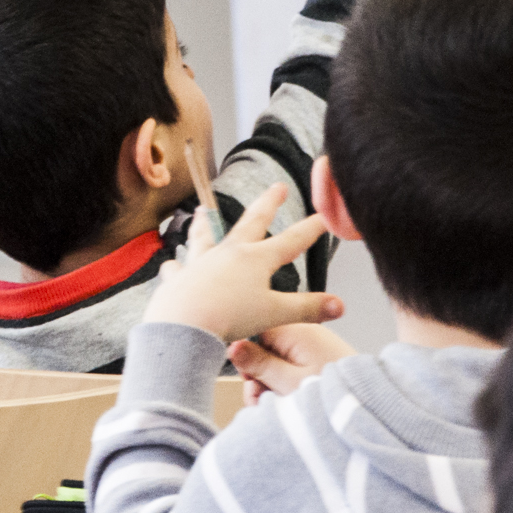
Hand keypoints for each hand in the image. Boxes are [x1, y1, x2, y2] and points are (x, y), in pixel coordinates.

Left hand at [142, 184, 340, 343]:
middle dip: (267, 204)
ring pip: (206, 236)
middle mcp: (228, 254)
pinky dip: (178, 266)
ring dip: (207, 222)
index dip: (310, 229)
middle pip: (251, 222)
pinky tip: (173, 264)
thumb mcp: (275, 313)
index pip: (291, 241)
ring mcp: (202, 263)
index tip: (323, 216)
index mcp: (255, 260)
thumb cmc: (228, 317)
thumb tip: (339, 306)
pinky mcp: (180, 279)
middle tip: (277, 188)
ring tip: (204, 210)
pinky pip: (179, 268)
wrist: (183, 324)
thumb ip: (307, 308)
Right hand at [230, 322, 353, 402]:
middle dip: (259, 378)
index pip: (255, 330)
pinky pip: (295, 368)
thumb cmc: (336, 395)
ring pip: (278, 363)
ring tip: (280, 409)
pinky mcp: (321, 359)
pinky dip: (289, 386)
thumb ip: (258, 364)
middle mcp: (305, 333)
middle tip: (264, 402)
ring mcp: (314, 346)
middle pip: (265, 350)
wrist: (375, 406)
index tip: (250, 380)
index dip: (247, 357)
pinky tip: (291, 405)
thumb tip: (231, 345)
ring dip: (273, 387)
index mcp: (296, 330)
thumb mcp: (289, 383)